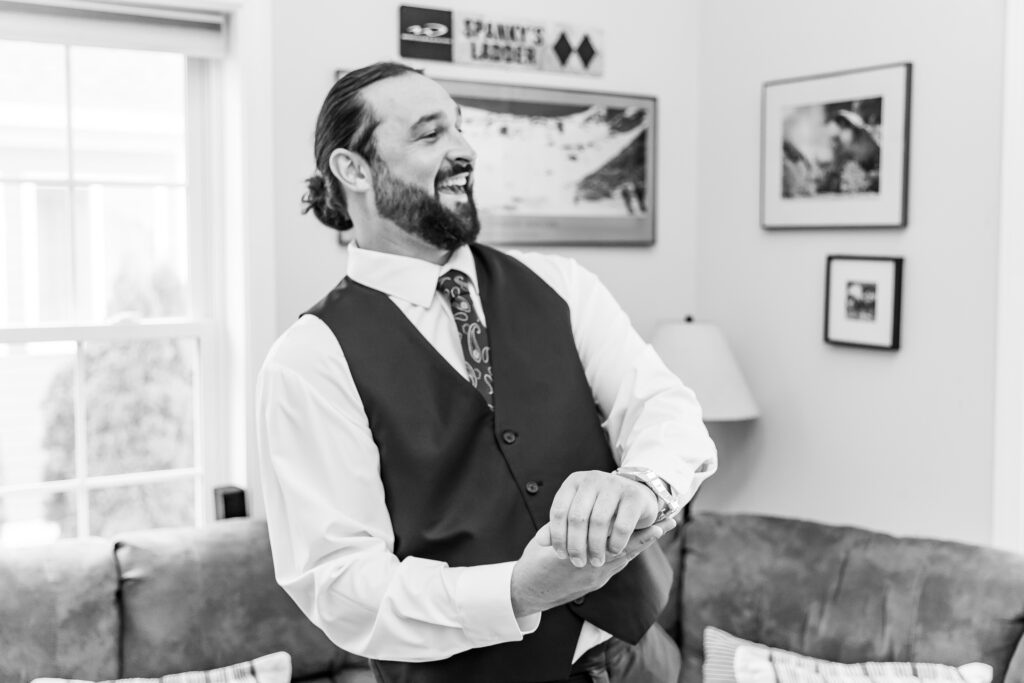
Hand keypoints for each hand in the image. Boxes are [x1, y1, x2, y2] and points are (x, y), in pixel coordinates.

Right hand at [510, 519, 675, 616]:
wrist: (527, 593)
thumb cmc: (533, 562)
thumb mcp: (544, 541)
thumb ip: (562, 528)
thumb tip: (577, 515)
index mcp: (578, 556)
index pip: (613, 543)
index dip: (637, 534)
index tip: (656, 524)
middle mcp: (591, 569)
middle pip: (625, 551)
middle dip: (646, 537)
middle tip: (668, 524)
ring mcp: (595, 577)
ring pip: (623, 558)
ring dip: (641, 543)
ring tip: (660, 528)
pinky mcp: (594, 582)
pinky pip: (615, 565)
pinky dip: (628, 552)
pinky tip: (638, 543)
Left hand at [547, 470, 659, 568]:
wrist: (637, 496)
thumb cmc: (602, 509)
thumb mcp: (579, 514)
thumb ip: (560, 526)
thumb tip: (540, 540)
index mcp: (574, 481)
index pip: (559, 511)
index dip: (558, 536)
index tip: (562, 555)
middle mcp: (592, 479)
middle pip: (577, 518)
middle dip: (576, 545)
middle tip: (578, 563)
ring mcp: (614, 485)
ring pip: (598, 522)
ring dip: (596, 547)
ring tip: (596, 560)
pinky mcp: (634, 496)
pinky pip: (621, 526)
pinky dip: (615, 543)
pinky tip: (613, 551)